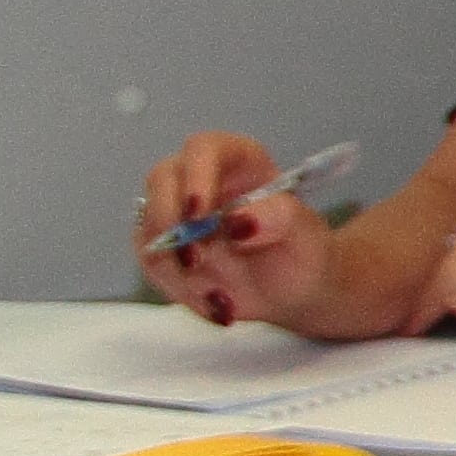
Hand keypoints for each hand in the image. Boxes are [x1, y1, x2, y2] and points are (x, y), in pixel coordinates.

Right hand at [136, 131, 345, 328]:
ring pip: (149, 226)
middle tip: (194, 260)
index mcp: (238, 160)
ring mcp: (176, 213)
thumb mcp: (306, 233)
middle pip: (161, 179)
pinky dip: (180, 290)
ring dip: (176, 265)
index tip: (198, 214)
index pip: (204, 149)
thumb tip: (236, 221)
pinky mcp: (163, 248)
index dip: (195, 176)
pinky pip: (153, 264)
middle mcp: (198, 179)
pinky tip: (217, 306)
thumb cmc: (303, 249)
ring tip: (222, 297)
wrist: (294, 288)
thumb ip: (278, 219)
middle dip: (170, 220)